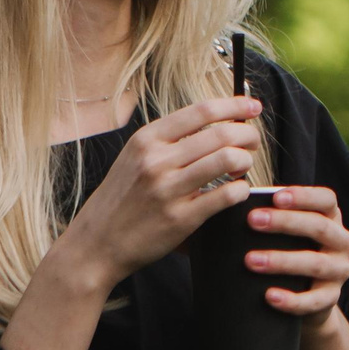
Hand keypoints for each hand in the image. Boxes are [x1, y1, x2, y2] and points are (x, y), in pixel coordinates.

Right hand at [3, 96, 265, 349]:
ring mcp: (168, 190)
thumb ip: (169, 141)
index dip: (234, 105)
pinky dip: (241, 190)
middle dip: (248, 135)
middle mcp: (156, 160)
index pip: (201, 111)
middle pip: (221, 134)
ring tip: (243, 166)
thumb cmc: (121, 200)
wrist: (95, 245)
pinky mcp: (180, 218)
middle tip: (253, 142)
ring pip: (228, 160)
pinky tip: (237, 191)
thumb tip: (215, 122)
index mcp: (146, 140)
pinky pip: (226, 195)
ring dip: (246, 160)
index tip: (252, 106)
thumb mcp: (134, 159)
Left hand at [245, 186, 348, 349]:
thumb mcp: (285, 232)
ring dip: (282, 260)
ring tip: (250, 260)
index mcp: (331, 218)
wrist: (307, 298)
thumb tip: (225, 198)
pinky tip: (269, 296)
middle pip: (320, 228)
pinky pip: (314, 300)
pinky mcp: (331, 299)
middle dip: (286, 223)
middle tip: (253, 221)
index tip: (276, 196)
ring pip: (316, 263)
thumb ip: (268, 215)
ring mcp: (339, 271)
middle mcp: (342, 241)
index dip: (304, 196)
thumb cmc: (289, 253)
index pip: (326, 200)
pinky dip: (292, 300)